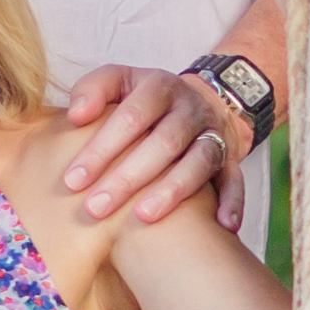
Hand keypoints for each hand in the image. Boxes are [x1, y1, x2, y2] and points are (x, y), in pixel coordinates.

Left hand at [56, 61, 247, 229]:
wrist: (193, 100)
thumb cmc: (139, 99)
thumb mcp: (117, 81)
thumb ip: (92, 90)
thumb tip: (76, 116)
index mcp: (159, 87)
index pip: (131, 116)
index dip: (102, 148)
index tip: (73, 180)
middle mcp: (191, 109)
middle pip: (164, 142)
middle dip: (128, 177)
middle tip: (95, 208)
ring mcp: (213, 134)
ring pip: (200, 161)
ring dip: (173, 191)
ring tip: (143, 218)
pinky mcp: (231, 158)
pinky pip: (236, 179)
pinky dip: (233, 202)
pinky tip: (223, 227)